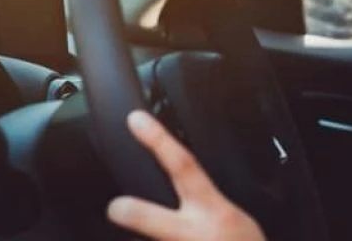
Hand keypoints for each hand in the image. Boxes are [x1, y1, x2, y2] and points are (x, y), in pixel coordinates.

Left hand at [106, 111, 263, 240]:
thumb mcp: (236, 223)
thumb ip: (206, 210)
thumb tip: (180, 196)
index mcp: (215, 213)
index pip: (184, 167)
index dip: (158, 141)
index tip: (136, 121)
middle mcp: (196, 235)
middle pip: (155, 221)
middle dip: (134, 213)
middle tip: (116, 207)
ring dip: (159, 240)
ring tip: (159, 228)